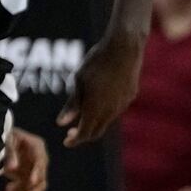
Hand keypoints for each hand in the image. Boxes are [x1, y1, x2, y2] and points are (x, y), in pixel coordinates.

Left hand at [0, 127, 49, 190]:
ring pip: (32, 188)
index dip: (38, 172)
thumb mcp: (8, 138)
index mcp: (37, 147)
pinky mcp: (26, 178)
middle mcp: (39, 161)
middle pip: (40, 180)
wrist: (3, 136)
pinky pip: (23, 190)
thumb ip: (11, 152)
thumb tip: (12, 169)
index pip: (41, 161)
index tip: (32, 181)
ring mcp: (33, 171)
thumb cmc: (7, 133)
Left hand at [57, 31, 145, 146]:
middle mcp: (110, 111)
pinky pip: (116, 109)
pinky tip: (100, 99)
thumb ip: (72, 105)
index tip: (66, 142)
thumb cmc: (96, 61)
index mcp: (95, 108)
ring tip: (83, 113)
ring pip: (107, 121)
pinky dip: (105, 112)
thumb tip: (61, 124)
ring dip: (94, 122)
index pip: (84, 134)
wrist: (124, 48)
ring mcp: (122, 105)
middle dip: (84, 135)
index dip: (75, 141)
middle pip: (97, 132)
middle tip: (71, 132)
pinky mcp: (129, 96)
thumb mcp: (78, 81)